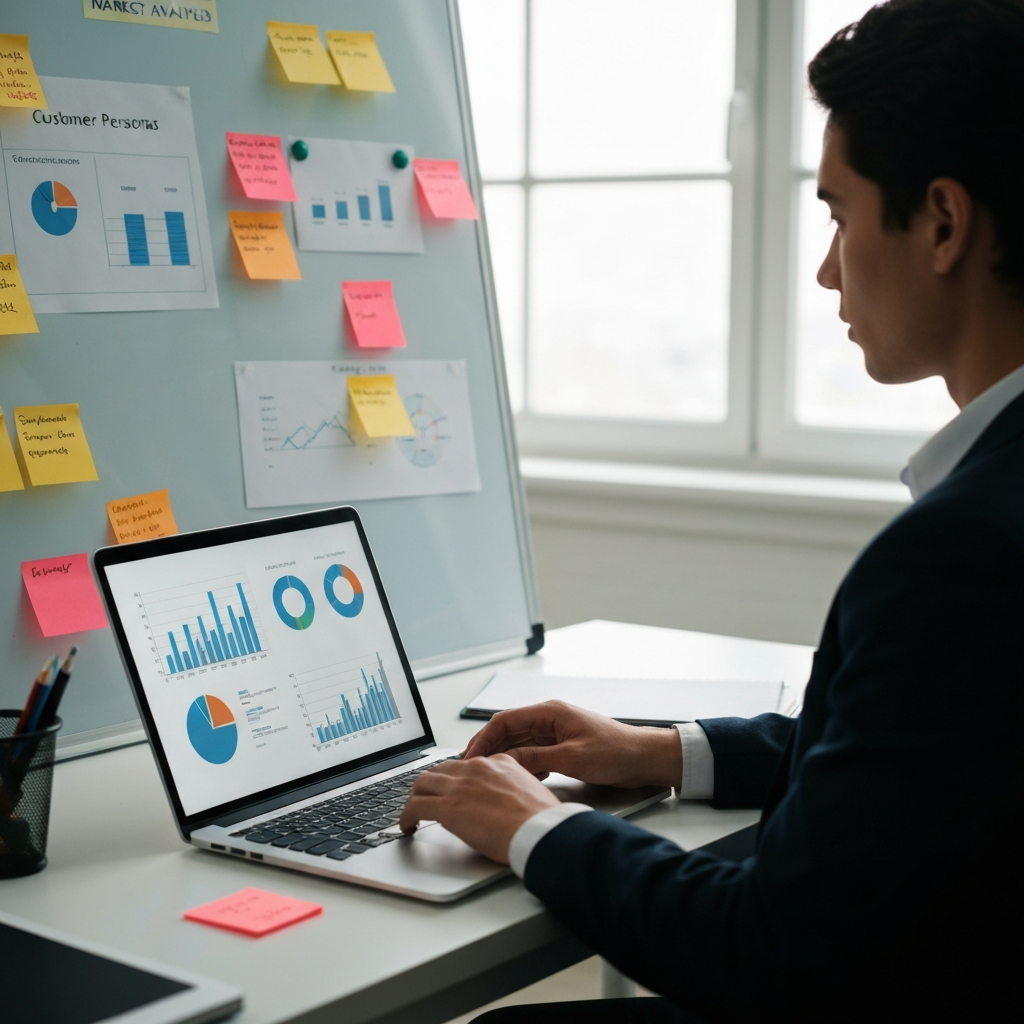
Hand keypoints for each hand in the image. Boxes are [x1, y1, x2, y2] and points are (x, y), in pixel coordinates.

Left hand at [398, 754, 558, 863]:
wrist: (540, 830)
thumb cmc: (542, 819)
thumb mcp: (531, 789)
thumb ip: (512, 788)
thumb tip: (505, 803)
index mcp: (498, 762)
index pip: (467, 765)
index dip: (455, 778)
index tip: (452, 790)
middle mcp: (476, 768)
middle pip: (441, 769)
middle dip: (431, 784)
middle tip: (426, 798)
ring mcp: (460, 785)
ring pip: (423, 782)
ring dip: (416, 797)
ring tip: (413, 811)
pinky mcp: (448, 807)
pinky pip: (416, 806)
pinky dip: (407, 815)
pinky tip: (408, 826)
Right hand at [462, 701, 681, 789]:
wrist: (644, 758)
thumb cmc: (616, 752)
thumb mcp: (572, 758)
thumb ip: (536, 759)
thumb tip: (505, 761)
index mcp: (550, 713)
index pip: (505, 720)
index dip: (483, 738)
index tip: (469, 756)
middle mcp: (550, 719)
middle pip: (508, 731)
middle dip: (488, 748)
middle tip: (471, 768)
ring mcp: (556, 733)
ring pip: (519, 743)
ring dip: (502, 757)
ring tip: (486, 775)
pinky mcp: (563, 747)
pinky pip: (533, 753)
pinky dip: (520, 763)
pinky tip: (514, 777)